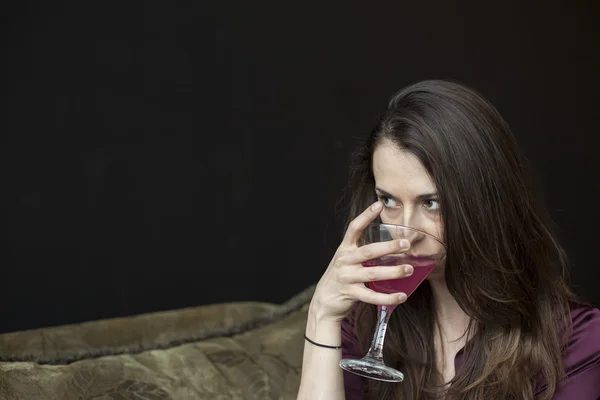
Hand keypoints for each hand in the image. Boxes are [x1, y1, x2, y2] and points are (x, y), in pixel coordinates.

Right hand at [310, 201, 412, 322]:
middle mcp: (344, 260)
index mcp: (345, 249)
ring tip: (409, 269)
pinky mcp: (350, 293)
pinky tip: (402, 296)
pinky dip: (388, 297)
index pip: (354, 228)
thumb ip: (363, 251)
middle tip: (406, 244)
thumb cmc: (342, 276)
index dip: (365, 216)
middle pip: (368, 251)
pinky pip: (371, 296)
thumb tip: (392, 244)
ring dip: (393, 272)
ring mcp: (346, 277)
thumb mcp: (347, 259)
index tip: (379, 205)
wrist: (324, 300)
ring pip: (372, 273)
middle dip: (388, 247)